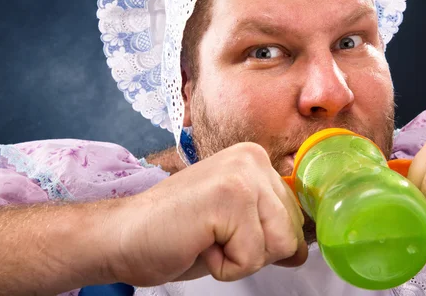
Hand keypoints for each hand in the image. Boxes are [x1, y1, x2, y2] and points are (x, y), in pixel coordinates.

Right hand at [105, 142, 306, 285]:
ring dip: (240, 258)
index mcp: (255, 160)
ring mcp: (242, 174)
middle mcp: (253, 158)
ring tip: (207, 238)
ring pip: (278, 245)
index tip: (227, 231)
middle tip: (212, 235)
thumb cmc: (174, 232)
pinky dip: (225, 266)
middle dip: (253, 250)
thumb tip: (302, 249)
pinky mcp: (229, 196)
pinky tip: (198, 243)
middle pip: (290, 232)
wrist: (123, 235)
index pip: (294, 216)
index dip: (263, 239)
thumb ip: (269, 226)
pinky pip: (252, 257)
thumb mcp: (234, 225)